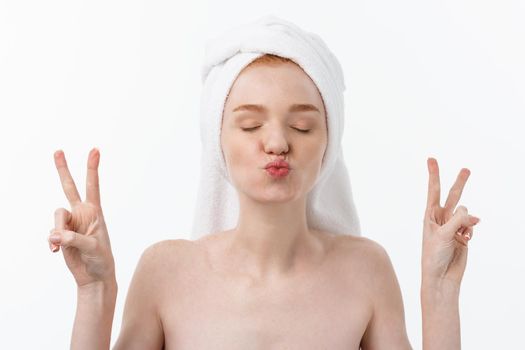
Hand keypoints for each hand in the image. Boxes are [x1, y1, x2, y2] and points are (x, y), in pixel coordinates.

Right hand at [48, 148, 115, 287]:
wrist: (93, 276)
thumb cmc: (101, 260)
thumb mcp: (93, 248)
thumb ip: (75, 239)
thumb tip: (55, 235)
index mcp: (95, 212)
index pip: (93, 186)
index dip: (92, 168)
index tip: (95, 150)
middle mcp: (82, 213)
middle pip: (69, 187)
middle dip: (63, 169)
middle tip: (58, 151)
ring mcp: (70, 223)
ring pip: (56, 216)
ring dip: (58, 230)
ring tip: (61, 245)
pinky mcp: (61, 235)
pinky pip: (51, 233)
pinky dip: (52, 242)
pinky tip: (57, 251)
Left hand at [421, 158, 479, 289]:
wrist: (441, 276)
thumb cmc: (434, 256)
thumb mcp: (443, 235)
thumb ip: (456, 220)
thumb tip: (471, 213)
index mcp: (430, 216)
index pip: (433, 191)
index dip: (434, 174)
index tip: (431, 159)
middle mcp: (441, 219)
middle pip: (453, 196)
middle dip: (459, 183)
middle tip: (466, 169)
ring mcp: (453, 227)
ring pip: (465, 213)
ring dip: (467, 220)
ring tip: (461, 234)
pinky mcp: (463, 235)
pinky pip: (471, 226)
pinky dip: (471, 231)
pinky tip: (465, 240)